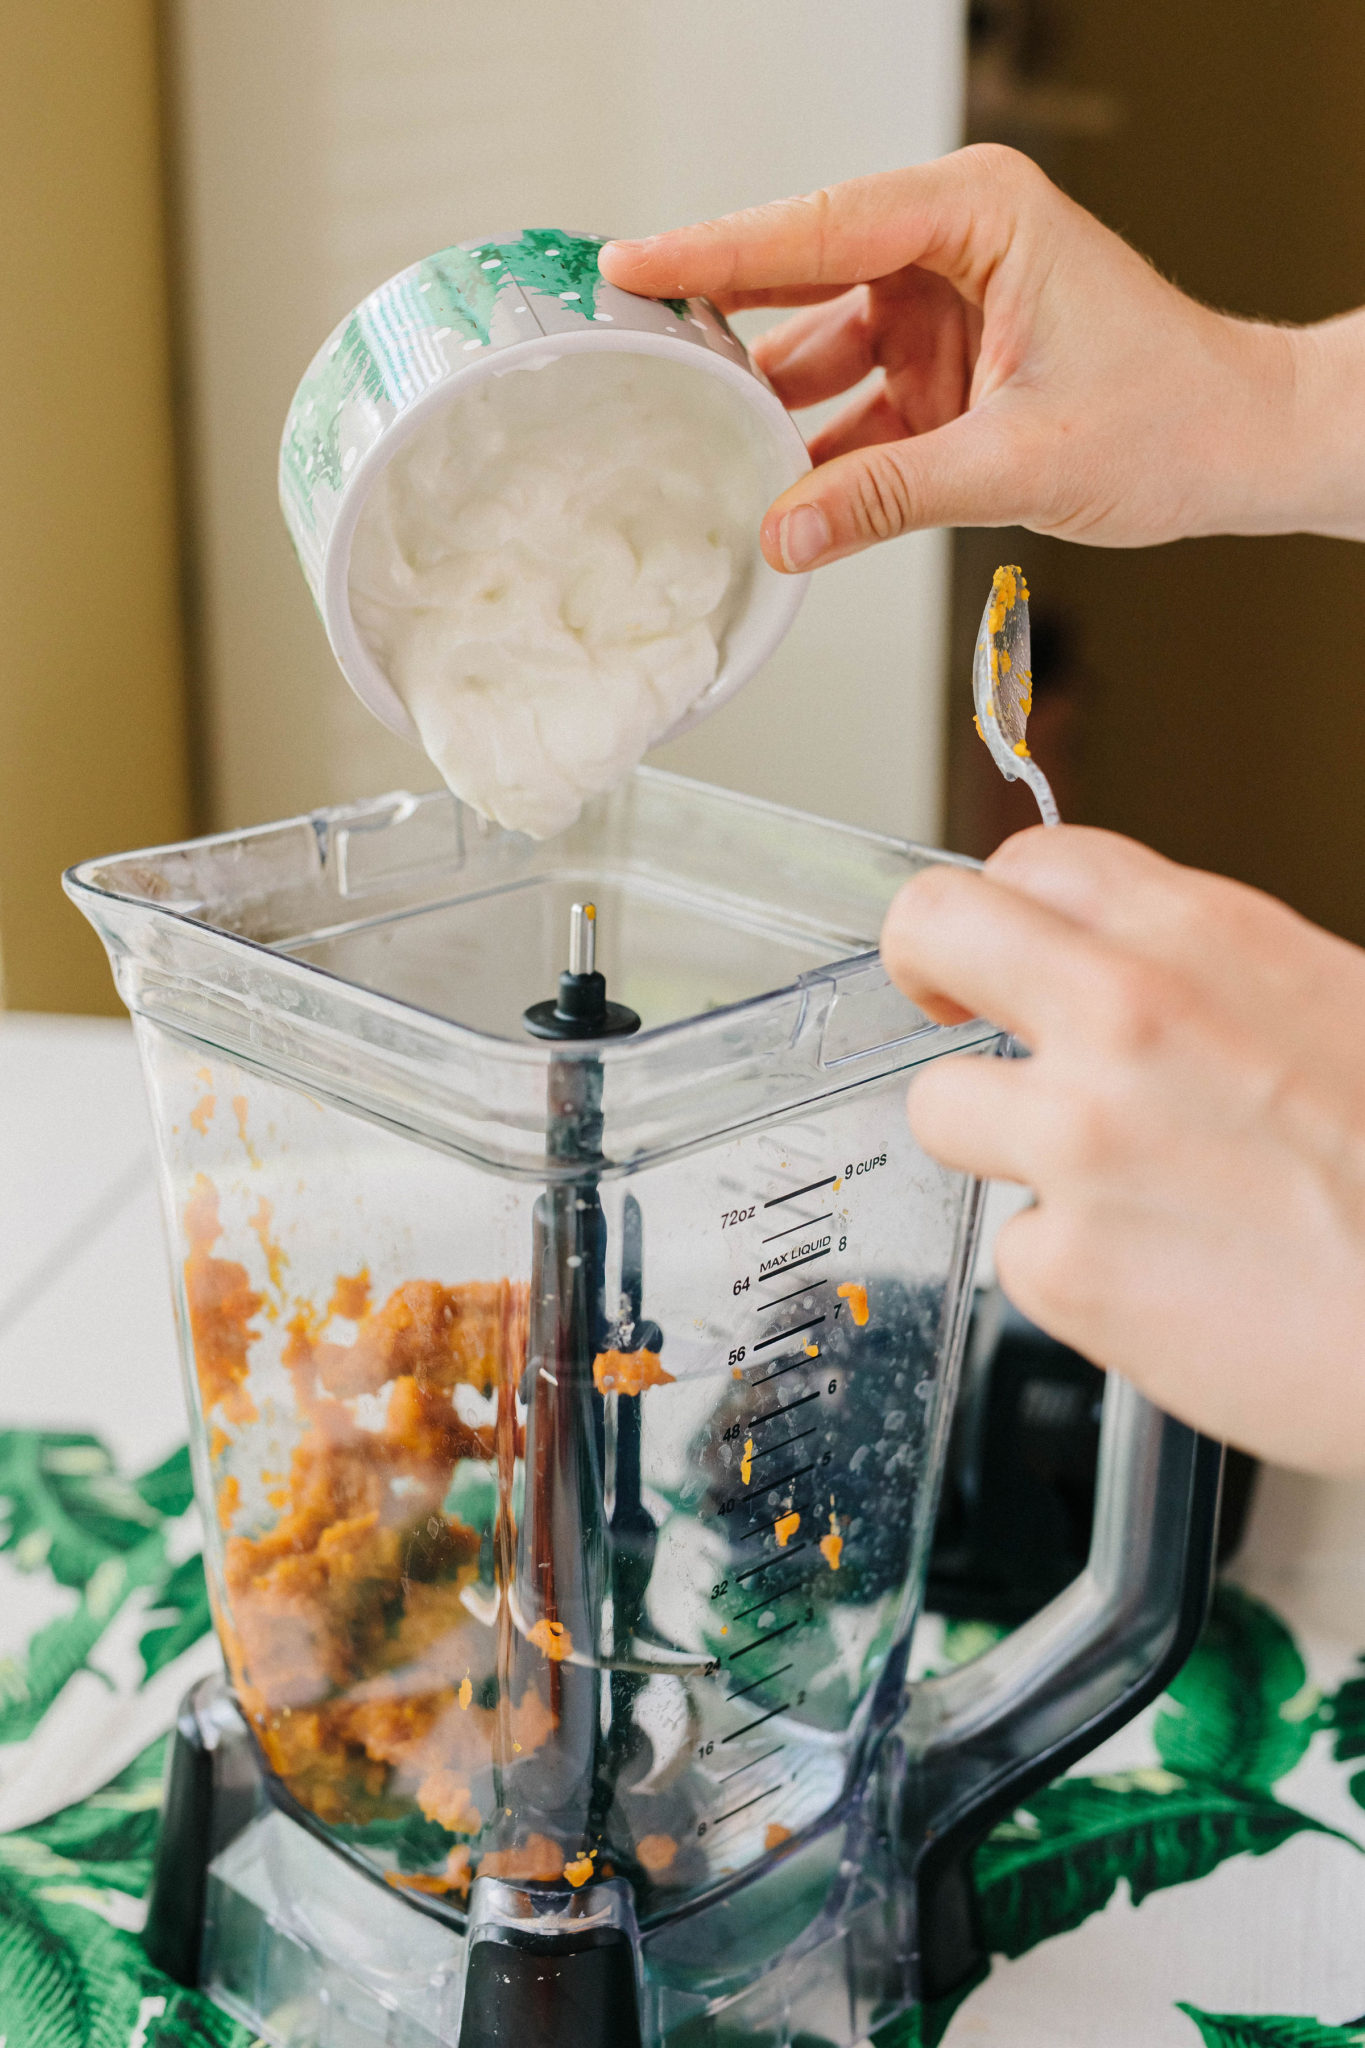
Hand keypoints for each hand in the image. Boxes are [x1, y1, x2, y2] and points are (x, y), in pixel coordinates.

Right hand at [600, 147, 1364, 570]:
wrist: (1240, 450)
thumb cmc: (1175, 415)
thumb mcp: (1018, 461)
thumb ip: (888, 497)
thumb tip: (783, 532)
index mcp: (978, 215)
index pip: (819, 226)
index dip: (716, 251)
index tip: (633, 263)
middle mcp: (952, 246)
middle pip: (802, 273)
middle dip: (720, 317)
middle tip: (631, 345)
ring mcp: (942, 308)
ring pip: (819, 346)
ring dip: (766, 403)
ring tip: (689, 440)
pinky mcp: (943, 369)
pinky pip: (854, 403)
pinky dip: (815, 447)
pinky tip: (767, 486)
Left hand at [880, 825, 1364, 1472]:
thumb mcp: (1338, 1006)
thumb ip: (1210, 974)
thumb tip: (1129, 966)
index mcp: (1201, 939)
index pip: (1029, 862)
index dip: (1003, 909)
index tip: (997, 949)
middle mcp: (1125, 1020)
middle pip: (933, 929)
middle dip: (923, 967)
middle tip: (945, 1010)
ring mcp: (1080, 1144)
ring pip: (940, 1107)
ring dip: (999, 1141)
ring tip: (1108, 1185)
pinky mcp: (1065, 1269)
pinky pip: (1016, 1247)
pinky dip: (1073, 1269)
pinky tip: (1164, 1277)